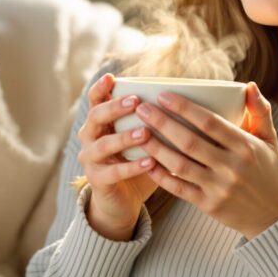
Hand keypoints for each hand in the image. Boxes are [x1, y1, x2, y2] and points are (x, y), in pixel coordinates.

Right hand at [77, 73, 159, 236]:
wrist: (123, 199)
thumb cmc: (138, 160)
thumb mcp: (143, 137)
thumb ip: (154, 119)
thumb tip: (188, 98)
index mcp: (99, 121)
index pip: (95, 99)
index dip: (101, 88)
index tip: (112, 77)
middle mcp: (89, 137)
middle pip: (95, 117)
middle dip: (114, 108)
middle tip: (134, 102)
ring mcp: (90, 159)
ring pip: (103, 144)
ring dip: (125, 137)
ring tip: (146, 132)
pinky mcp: (97, 180)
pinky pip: (114, 172)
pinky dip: (133, 166)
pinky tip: (151, 162)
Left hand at [136, 81, 277, 239]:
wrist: (276, 217)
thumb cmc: (270, 172)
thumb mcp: (270, 140)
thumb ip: (259, 112)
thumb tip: (249, 85)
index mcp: (245, 147)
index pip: (209, 122)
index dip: (184, 108)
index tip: (163, 95)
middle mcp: (231, 167)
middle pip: (189, 141)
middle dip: (162, 123)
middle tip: (142, 109)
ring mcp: (219, 188)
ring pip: (180, 165)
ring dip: (156, 148)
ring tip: (138, 132)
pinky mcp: (209, 205)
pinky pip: (179, 189)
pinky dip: (161, 176)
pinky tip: (146, 162)